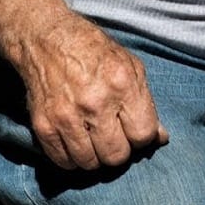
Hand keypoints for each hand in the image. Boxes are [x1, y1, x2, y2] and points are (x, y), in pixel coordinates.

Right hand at [16, 16, 169, 170]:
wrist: (48, 41)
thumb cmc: (95, 53)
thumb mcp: (131, 68)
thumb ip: (147, 104)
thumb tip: (160, 138)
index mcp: (122, 85)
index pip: (143, 134)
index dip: (142, 138)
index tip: (135, 132)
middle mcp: (95, 103)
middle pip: (116, 155)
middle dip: (120, 150)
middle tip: (115, 137)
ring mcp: (67, 116)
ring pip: (90, 163)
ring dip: (95, 157)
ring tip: (95, 140)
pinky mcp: (43, 126)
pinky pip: (63, 162)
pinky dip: (72, 158)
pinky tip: (76, 142)